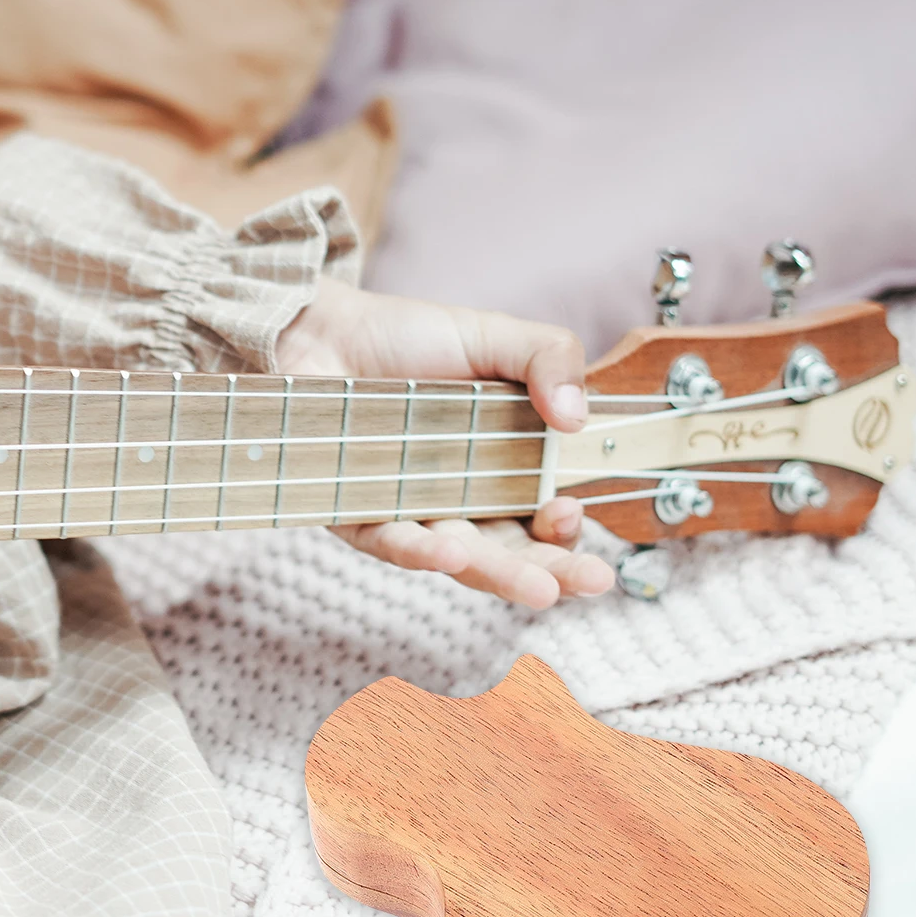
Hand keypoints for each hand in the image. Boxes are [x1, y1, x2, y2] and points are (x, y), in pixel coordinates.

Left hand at [277, 279, 614, 609]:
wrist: (324, 327)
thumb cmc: (409, 338)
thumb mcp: (496, 338)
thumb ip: (550, 358)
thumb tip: (578, 415)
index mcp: (500, 468)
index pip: (541, 518)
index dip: (563, 528)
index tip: (570, 510)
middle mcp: (457, 499)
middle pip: (509, 551)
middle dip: (551, 572)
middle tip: (590, 582)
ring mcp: (407, 511)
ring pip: (457, 557)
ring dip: (496, 573)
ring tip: (536, 589)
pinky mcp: (355, 514)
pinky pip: (388, 542)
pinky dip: (420, 551)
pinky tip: (450, 553)